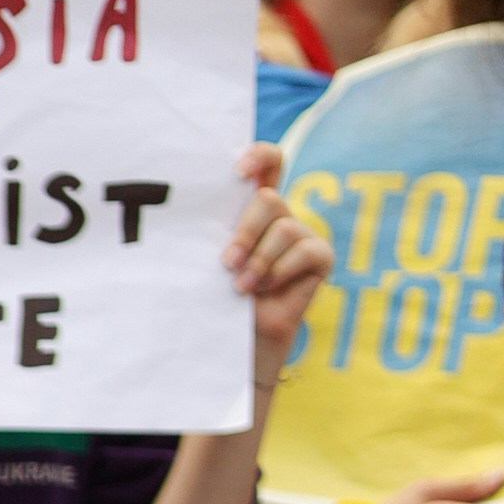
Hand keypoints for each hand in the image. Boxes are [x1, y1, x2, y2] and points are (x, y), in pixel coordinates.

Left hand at [224, 144, 330, 401]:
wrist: (236, 347)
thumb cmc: (215, 302)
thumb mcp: (207, 264)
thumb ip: (209, 236)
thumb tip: (184, 218)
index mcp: (250, 209)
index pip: (266, 163)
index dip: (258, 156)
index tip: (238, 170)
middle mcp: (278, 216)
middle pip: (268, 198)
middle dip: (245, 231)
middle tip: (227, 262)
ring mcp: (301, 234)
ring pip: (283, 227)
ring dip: (258, 260)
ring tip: (241, 287)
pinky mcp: (319, 257)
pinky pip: (305, 250)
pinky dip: (280, 270)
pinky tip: (264, 289)